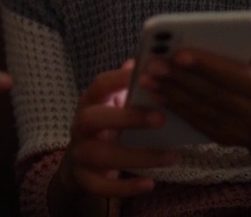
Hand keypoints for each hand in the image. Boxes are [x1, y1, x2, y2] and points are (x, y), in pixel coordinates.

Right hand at [56, 61, 174, 204]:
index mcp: (90, 103)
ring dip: (137, 156)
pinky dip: (125, 187)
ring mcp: (79, 153)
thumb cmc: (106, 129)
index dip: (118, 79)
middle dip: (126, 118)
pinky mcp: (84, 179)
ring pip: (101, 155)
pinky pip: (101, 186)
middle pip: (93, 118)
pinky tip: (150, 183)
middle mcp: (80, 126)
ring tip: (171, 156)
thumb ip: (127, 88)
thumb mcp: (114, 106)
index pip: (99, 86)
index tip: (146, 74)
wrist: (79, 165)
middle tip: (161, 118)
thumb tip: (138, 62)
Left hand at [140, 32, 250, 214]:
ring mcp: (242, 133)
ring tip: (147, 77)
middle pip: (213, 94)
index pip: (236, 76)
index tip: (179, 54)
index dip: (207, 66)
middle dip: (180, 79)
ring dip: (171, 93)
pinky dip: (175, 107)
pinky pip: (197, 122)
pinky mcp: (226, 140)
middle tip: (152, 64)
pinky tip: (157, 93)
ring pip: (201, 109)